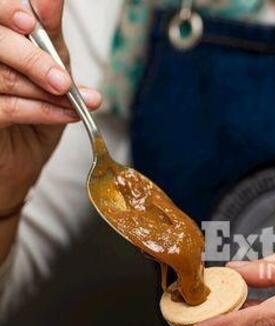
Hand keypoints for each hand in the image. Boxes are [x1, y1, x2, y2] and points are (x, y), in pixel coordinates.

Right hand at [0, 0, 100, 213]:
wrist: (19, 165)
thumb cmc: (33, 111)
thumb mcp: (49, 68)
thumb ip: (48, 34)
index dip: (7, 12)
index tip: (31, 24)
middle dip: (32, 57)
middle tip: (62, 79)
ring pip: (0, 76)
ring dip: (43, 90)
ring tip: (72, 99)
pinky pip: (4, 107)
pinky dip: (41, 110)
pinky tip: (65, 114)